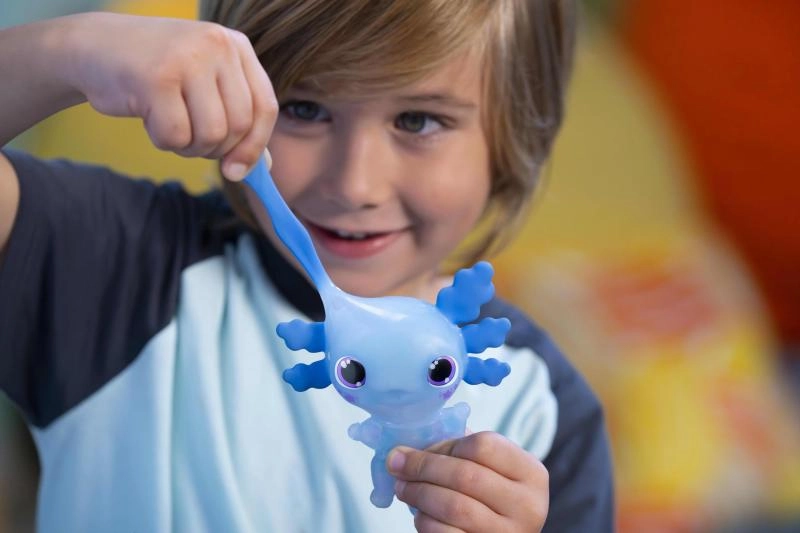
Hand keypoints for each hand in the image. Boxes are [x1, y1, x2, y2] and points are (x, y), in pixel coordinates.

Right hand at [65, 12, 276, 179]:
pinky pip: (176, 136)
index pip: (265, 107)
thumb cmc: (156, 74)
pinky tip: (149, 118)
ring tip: (169, 125)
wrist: (92, 47)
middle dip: (216, 149)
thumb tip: (265, 169)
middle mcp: (217, 45)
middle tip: (191, 141)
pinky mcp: (156, 77)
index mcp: (236, 46)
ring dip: (189, 147)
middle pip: (239, 126)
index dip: (255, 146)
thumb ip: (236, 120)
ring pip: (211, 134)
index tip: (237, 171)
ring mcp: (188, 58)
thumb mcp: (204, 86)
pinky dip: (163, 141)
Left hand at [387, 431, 548, 531]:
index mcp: (531, 473)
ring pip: (453, 506)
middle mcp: (528, 506)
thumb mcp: (492, 469)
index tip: (425, 448)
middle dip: (422, 467)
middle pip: (465, 475)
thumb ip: (462, 451)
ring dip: (418, 494)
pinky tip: (420, 514)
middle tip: (396, 464)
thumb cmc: (493, 496)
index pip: (484, 445)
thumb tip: (407, 448)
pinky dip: (425, 521)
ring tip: (403, 488)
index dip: (447, 445)